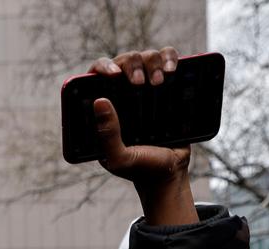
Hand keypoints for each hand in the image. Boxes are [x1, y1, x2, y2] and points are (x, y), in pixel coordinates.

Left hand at [88, 49, 195, 226]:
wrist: (169, 172)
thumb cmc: (139, 168)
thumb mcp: (118, 158)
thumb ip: (107, 135)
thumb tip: (99, 101)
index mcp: (105, 107)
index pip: (95, 75)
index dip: (102, 67)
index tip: (113, 74)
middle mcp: (123, 94)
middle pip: (123, 60)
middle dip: (131, 65)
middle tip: (139, 83)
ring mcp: (146, 88)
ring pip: (145, 56)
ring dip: (152, 62)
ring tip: (158, 83)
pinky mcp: (168, 86)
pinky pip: (168, 58)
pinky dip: (170, 57)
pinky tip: (172, 70)